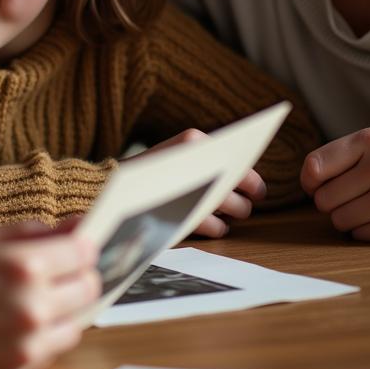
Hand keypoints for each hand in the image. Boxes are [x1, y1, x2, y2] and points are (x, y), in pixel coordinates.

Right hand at [0, 220, 98, 368]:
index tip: (75, 242)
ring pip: (76, 325)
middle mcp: (32, 309)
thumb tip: (78, 225)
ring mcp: (25, 347)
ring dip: (63, 309)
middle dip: (77, 275)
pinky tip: (10, 324)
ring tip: (28, 298)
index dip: (83, 243)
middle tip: (53, 270)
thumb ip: (32, 231)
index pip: (86, 251)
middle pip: (89, 289)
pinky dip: (41, 337)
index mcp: (24, 266)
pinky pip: (49, 353)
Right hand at [140, 129, 266, 236]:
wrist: (113, 185)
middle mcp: (197, 161)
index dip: (253, 183)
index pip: (241, 164)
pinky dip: (217, 228)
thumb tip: (250, 181)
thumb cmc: (156, 171)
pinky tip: (208, 224)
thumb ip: (209, 160)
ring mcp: (193, 189)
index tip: (256, 193)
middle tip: (237, 206)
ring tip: (219, 214)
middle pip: (242, 189)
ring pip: (236, 209)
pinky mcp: (186, 214)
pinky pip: (218, 226)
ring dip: (232, 215)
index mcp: (195, 140)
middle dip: (243, 202)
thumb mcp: (180, 154)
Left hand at [301, 128, 369, 243]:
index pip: (313, 168)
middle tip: (354, 195)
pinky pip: (359, 235)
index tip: (318, 184)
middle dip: (331, 201)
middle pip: (322, 199)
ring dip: (348, 217)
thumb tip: (306, 184)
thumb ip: (335, 157)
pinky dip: (367, 230)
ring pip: (338, 220)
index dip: (309, 182)